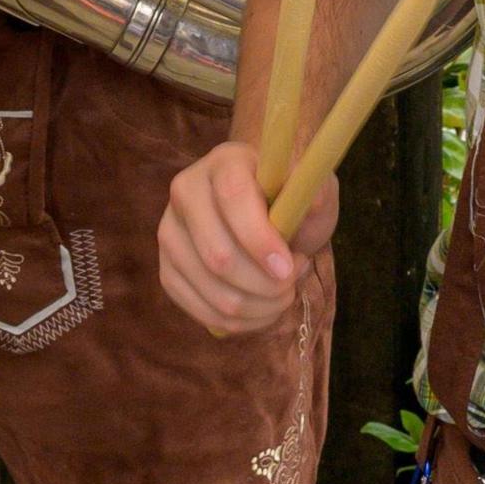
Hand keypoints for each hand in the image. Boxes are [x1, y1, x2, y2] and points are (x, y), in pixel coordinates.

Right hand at [158, 138, 335, 336]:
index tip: (290, 267)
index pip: (233, 198)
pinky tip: (262, 308)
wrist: (259, 212)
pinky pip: (200, 310)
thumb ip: (317, 194)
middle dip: (264, 284)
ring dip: (257, 306)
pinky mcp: (167, 270)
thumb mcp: (310, 191)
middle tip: (293, 282)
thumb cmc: (286, 199)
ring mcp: (170, 233)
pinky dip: (239, 321)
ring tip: (283, 294)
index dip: (260, 239)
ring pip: (211, 289)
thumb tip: (313, 201)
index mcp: (224, 163)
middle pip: (218, 255)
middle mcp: (186, 192)